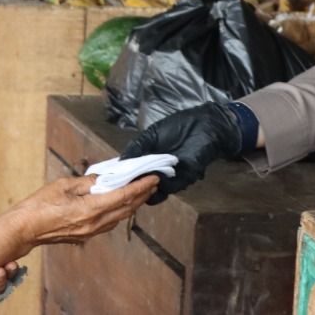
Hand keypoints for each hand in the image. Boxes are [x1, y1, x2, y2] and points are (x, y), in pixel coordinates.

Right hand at [4, 175, 156, 251]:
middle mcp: (95, 223)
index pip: (123, 196)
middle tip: (153, 182)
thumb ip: (87, 182)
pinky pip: (110, 222)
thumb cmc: (40, 205)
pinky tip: (122, 204)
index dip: (140, 186)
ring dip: (133, 204)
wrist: (25, 229)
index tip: (152, 178)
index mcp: (90, 209)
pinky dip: (120, 211)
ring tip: (142, 191)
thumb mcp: (64, 185)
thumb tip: (103, 179)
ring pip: (120, 217)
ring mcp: (91, 232)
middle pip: (126, 208)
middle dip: (142, 195)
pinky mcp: (86, 235)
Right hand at [121, 103, 242, 204]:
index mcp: (149, 160)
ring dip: (147, 186)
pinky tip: (158, 175)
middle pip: (142, 186)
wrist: (204, 124)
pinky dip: (162, 183)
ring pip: (155, 191)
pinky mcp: (184, 179)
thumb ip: (137, 147)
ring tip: (139, 179)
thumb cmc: (179, 126)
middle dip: (132, 186)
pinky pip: (170, 187)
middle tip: (122, 185)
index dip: (122, 177)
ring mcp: (171, 177)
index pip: (133, 173)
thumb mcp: (152, 134)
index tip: (110, 179)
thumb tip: (119, 161)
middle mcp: (158, 171)